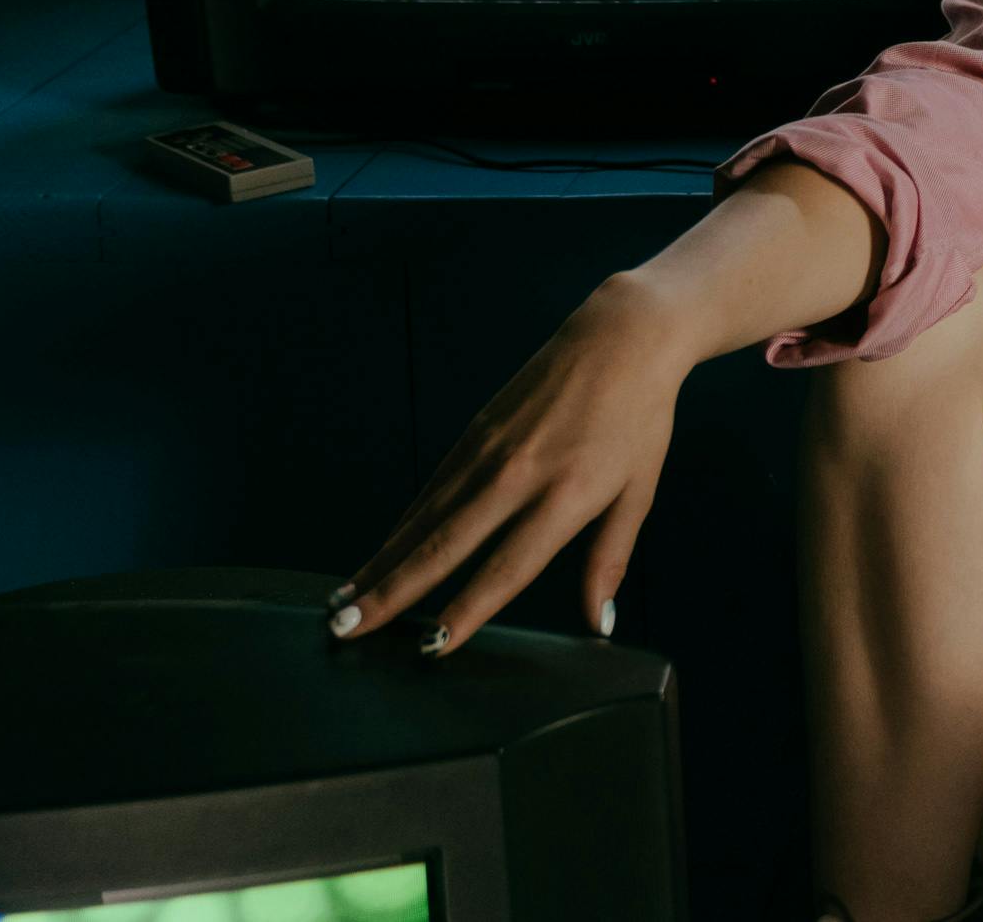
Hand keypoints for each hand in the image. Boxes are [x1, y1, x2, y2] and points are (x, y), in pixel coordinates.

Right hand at [334, 271, 697, 655]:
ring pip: (423, 518)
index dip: (468, 609)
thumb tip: (599, 623)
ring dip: (380, 563)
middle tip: (345, 632)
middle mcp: (517, 475)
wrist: (621, 337)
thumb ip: (610, 560)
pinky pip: (430, 490)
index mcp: (565, 496)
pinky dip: (400, 527)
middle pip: (443, 545)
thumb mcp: (638, 491)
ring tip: (342, 604)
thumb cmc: (640, 418)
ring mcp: (489, 451)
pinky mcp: (474, 433)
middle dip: (392, 593)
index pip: (508, 567)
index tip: (433, 646)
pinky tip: (379, 555)